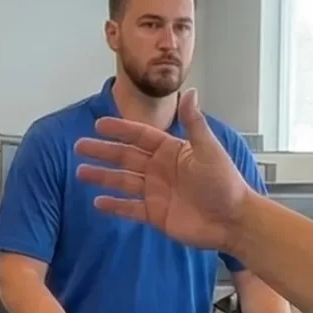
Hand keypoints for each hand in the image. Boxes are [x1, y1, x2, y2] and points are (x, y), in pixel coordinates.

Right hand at [72, 89, 249, 251]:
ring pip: (123, 181)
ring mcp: (156, 192)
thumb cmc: (224, 183)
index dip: (120, 130)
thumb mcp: (208, 150)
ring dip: (102, 177)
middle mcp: (160, 169)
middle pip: (126, 157)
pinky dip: (114, 206)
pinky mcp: (156, 214)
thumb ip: (194, 123)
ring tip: (81, 173)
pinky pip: (130, 208)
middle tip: (80, 147)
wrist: (232, 220)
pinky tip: (98, 201)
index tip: (99, 124)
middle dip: (103, 152)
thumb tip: (190, 91)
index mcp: (172, 150)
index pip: (140, 136)